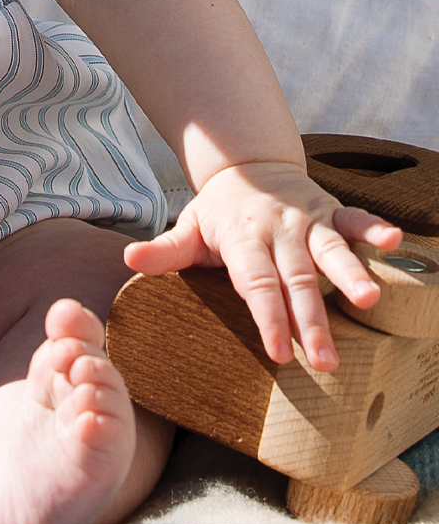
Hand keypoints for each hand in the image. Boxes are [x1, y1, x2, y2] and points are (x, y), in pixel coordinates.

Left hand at [123, 160, 401, 369]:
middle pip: (297, 279)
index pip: (256, 284)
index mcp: (242, 239)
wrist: (248, 162)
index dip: (268, 317)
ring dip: (350, 274)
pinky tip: (394, 241)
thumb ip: (165, 249)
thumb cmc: (219, 211)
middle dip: (312, 320)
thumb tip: (128, 259)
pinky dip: (374, 229)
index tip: (280, 353)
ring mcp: (308, 219)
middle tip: (326, 361)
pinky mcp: (331, 209)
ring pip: (331, 250)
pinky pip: (355, 218)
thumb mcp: (188, 226)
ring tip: (369, 299)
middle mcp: (278, 230)